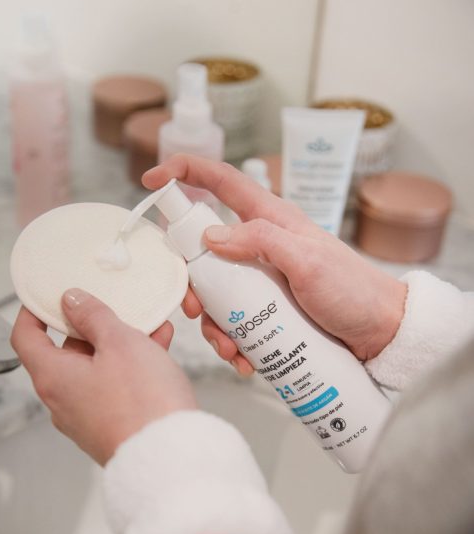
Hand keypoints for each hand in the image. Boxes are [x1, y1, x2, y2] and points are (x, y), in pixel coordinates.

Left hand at [11, 288, 196, 464]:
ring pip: (96, 368)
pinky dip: (131, 367)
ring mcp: (86, 416)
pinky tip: (159, 350)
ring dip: (120, 344)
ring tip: (150, 325)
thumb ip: (94, 316)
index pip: (26, 337)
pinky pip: (114, 388)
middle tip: (112, 304)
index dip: (33, 311)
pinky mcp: (110, 426)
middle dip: (92, 325)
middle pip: (66, 352)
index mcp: (53, 376)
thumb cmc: (143, 403)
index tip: (46, 294)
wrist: (170, 457)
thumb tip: (73, 301)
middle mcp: (63, 400)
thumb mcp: (120, 342)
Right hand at [144, 155, 406, 373]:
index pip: (220, 182)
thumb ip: (262, 240)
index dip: (183, 173)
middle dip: (192, 282)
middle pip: (203, 251)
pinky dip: (232, 343)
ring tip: (231, 349)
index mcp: (269, 220)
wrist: (382, 334)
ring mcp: (262, 280)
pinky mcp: (267, 311)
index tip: (151, 181)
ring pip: (216, 293)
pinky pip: (235, 323)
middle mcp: (260, 246)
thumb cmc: (354, 290)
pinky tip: (245, 361)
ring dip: (213, 324)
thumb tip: (211, 235)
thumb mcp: (309, 262)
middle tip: (195, 309)